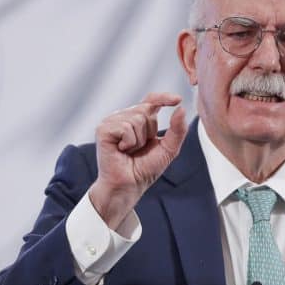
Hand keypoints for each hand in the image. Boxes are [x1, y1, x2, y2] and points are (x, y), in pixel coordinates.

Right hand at [89, 93, 187, 229]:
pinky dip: (129, 142)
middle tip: (138, 149)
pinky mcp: (103, 129)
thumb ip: (178, 130)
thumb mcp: (168, 149)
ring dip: (138, 140)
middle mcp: (123, 116)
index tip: (178, 100)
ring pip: (136, 118)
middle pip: (146, 110)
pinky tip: (121, 151)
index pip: (151, 100)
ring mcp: (111, 121)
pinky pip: (125, 127)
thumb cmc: (145, 169)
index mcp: (137, 119)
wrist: (129, 186)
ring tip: (129, 151)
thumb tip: (181, 108)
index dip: (163, 98)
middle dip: (149, 132)